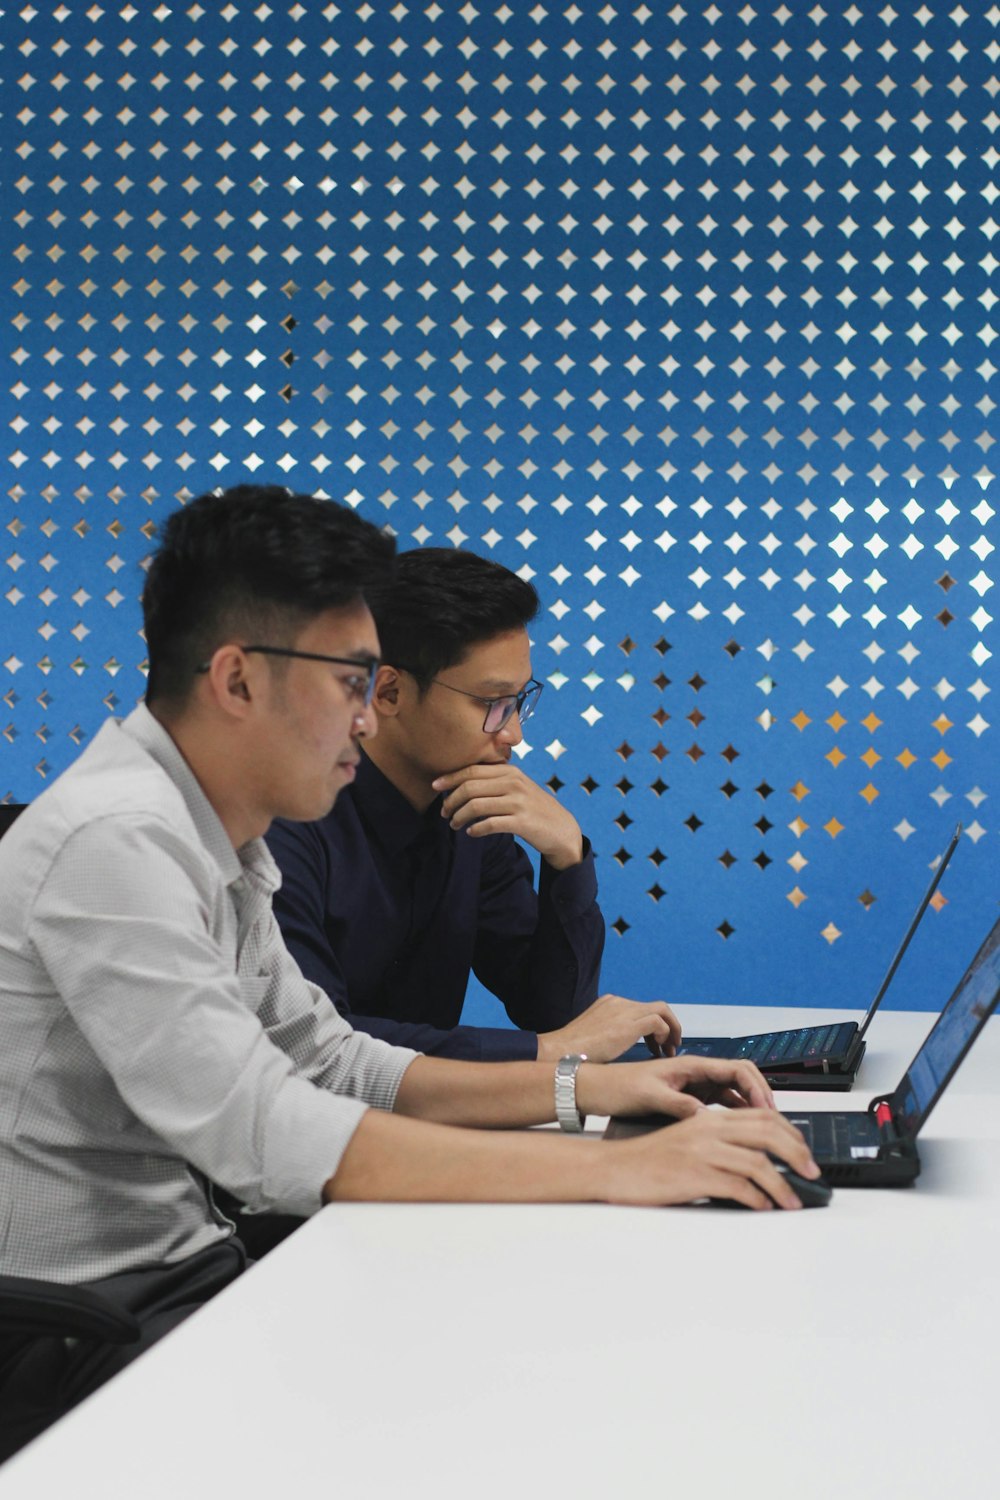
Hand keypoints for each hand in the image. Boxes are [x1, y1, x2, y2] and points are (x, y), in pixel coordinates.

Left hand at [431, 762, 583, 869]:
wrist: (562, 829)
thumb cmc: (533, 808)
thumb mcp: (517, 787)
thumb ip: (495, 780)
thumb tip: (461, 781)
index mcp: (510, 771)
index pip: (472, 769)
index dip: (450, 777)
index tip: (435, 786)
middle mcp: (514, 783)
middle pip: (470, 787)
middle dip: (451, 800)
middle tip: (444, 812)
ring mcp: (519, 802)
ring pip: (476, 806)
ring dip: (459, 817)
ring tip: (455, 824)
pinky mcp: (522, 822)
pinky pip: (490, 824)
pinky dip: (476, 829)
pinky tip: (471, 833)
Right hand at [536, 993, 681, 1063]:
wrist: (559, 1052)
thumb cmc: (571, 1051)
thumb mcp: (593, 1037)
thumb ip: (609, 1035)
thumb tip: (619, 1047)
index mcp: (609, 1003)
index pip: (641, 1008)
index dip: (654, 1026)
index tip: (656, 1043)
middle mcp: (618, 1003)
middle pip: (655, 1006)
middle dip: (668, 1026)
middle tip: (670, 1045)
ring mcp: (624, 1010)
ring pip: (662, 1010)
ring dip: (671, 1030)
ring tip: (671, 1049)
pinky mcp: (628, 1024)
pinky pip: (659, 1022)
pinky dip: (665, 1035)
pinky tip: (659, 1050)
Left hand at [576, 1054, 775, 1120]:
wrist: (598, 1090)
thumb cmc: (620, 1087)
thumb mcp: (650, 1096)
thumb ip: (679, 1105)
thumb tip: (704, 1117)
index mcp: (692, 1065)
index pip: (738, 1069)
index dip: (758, 1088)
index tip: (767, 1109)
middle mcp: (697, 1072)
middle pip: (742, 1078)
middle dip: (761, 1096)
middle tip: (774, 1122)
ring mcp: (695, 1084)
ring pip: (734, 1091)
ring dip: (750, 1106)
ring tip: (763, 1130)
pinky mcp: (689, 1097)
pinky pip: (721, 1102)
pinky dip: (735, 1113)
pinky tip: (740, 1131)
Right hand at [600, 1109, 820, 1210]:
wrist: (614, 1168)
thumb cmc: (649, 1160)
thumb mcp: (687, 1142)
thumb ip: (719, 1144)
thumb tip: (756, 1161)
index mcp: (709, 1119)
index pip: (762, 1116)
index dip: (791, 1132)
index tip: (804, 1151)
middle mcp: (708, 1130)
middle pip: (767, 1133)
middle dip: (797, 1154)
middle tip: (812, 1173)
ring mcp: (701, 1152)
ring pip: (758, 1163)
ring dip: (782, 1185)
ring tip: (793, 1200)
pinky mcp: (694, 1175)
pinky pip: (737, 1186)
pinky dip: (757, 1199)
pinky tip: (763, 1207)